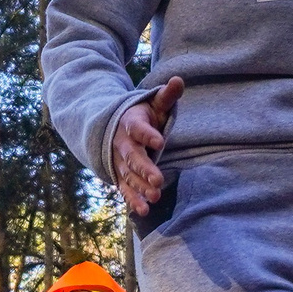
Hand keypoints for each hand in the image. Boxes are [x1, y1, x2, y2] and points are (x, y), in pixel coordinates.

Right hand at [111, 75, 184, 214]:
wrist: (113, 129)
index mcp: (130, 124)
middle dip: (144, 168)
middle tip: (158, 179)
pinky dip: (133, 200)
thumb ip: (166, 96)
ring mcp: (119, 162)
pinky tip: (143, 211)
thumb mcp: (153, 104)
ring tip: (155, 196)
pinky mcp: (121, 176)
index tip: (159, 141)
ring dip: (140, 187)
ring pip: (128, 175)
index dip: (148, 135)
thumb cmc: (142, 116)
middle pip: (132, 157)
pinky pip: (125, 189)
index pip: (138, 129)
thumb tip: (179, 80)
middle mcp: (122, 145)